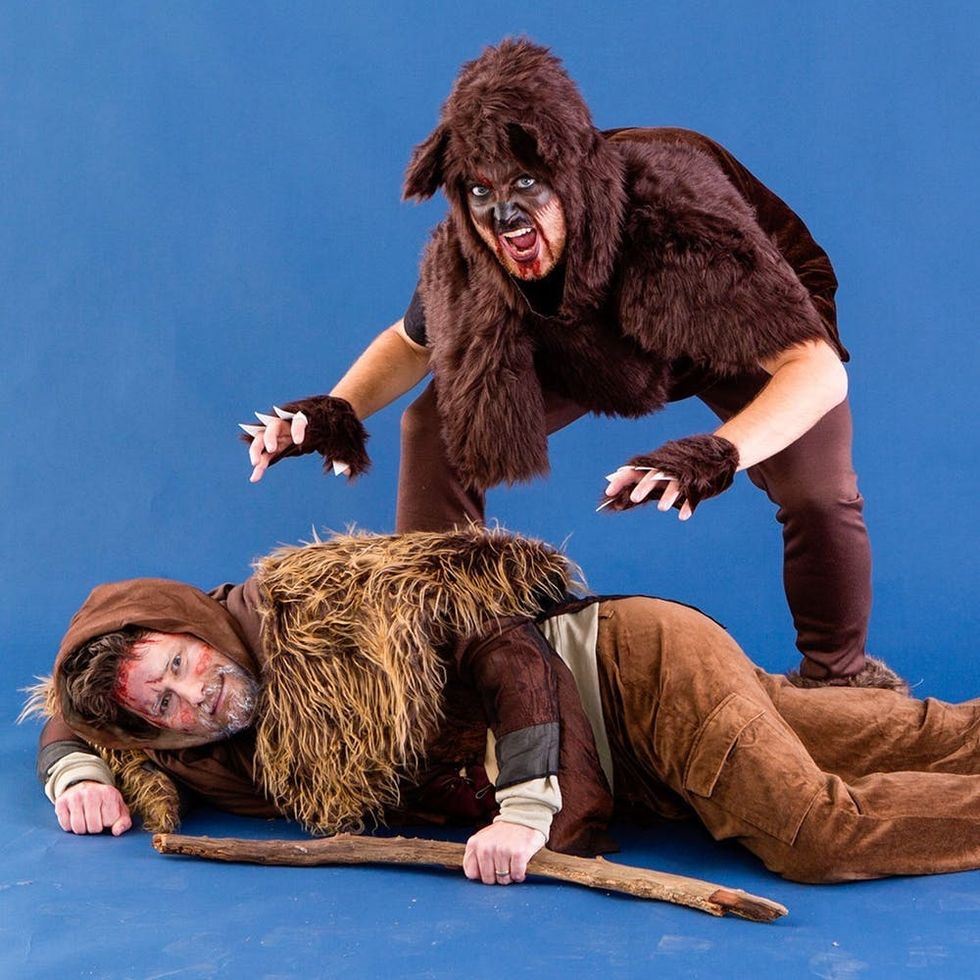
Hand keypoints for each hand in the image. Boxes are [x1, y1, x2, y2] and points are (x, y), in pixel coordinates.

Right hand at [55, 781, 131, 835]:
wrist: (86, 788)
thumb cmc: (105, 803)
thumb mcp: (119, 810)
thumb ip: (124, 822)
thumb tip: (117, 832)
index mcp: (108, 793)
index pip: (109, 822)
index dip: (108, 823)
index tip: (106, 815)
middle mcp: (91, 792)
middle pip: (93, 827)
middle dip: (95, 828)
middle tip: (95, 819)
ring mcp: (75, 796)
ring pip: (79, 828)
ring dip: (82, 829)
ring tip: (86, 819)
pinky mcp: (61, 802)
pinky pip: (66, 826)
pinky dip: (70, 827)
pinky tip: (74, 817)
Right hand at [240, 400, 361, 482]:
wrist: (324, 420)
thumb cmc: (330, 431)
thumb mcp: (336, 442)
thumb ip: (339, 456)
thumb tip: (348, 471)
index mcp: (304, 420)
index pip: (299, 421)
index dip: (298, 429)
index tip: (300, 441)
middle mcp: (288, 424)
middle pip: (273, 426)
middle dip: (270, 436)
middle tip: (271, 450)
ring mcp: (279, 434)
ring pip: (262, 438)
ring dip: (257, 450)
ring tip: (256, 465)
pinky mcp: (275, 443)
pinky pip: (264, 452)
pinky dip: (260, 464)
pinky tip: (255, 478)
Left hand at [462, 822, 545, 884]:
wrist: (523, 817)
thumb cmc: (502, 833)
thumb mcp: (482, 840)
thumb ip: (474, 856)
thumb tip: (473, 877)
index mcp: (474, 844)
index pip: (472, 874)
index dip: (482, 875)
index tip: (490, 869)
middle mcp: (486, 847)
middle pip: (488, 880)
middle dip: (497, 877)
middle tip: (503, 865)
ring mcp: (502, 850)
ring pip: (503, 880)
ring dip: (510, 875)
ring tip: (512, 862)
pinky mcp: (518, 853)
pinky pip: (517, 875)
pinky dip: (520, 874)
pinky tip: (519, 864)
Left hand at [602, 467, 692, 519]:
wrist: (710, 456)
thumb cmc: (674, 473)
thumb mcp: (656, 479)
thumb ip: (639, 491)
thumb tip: (617, 505)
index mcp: (651, 469)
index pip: (632, 472)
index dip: (621, 481)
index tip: (608, 492)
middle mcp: (664, 470)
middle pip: (652, 476)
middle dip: (643, 487)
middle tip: (634, 498)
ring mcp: (682, 476)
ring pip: (673, 485)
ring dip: (667, 496)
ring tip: (662, 508)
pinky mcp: (697, 484)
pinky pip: (692, 495)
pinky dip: (688, 506)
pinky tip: (683, 517)